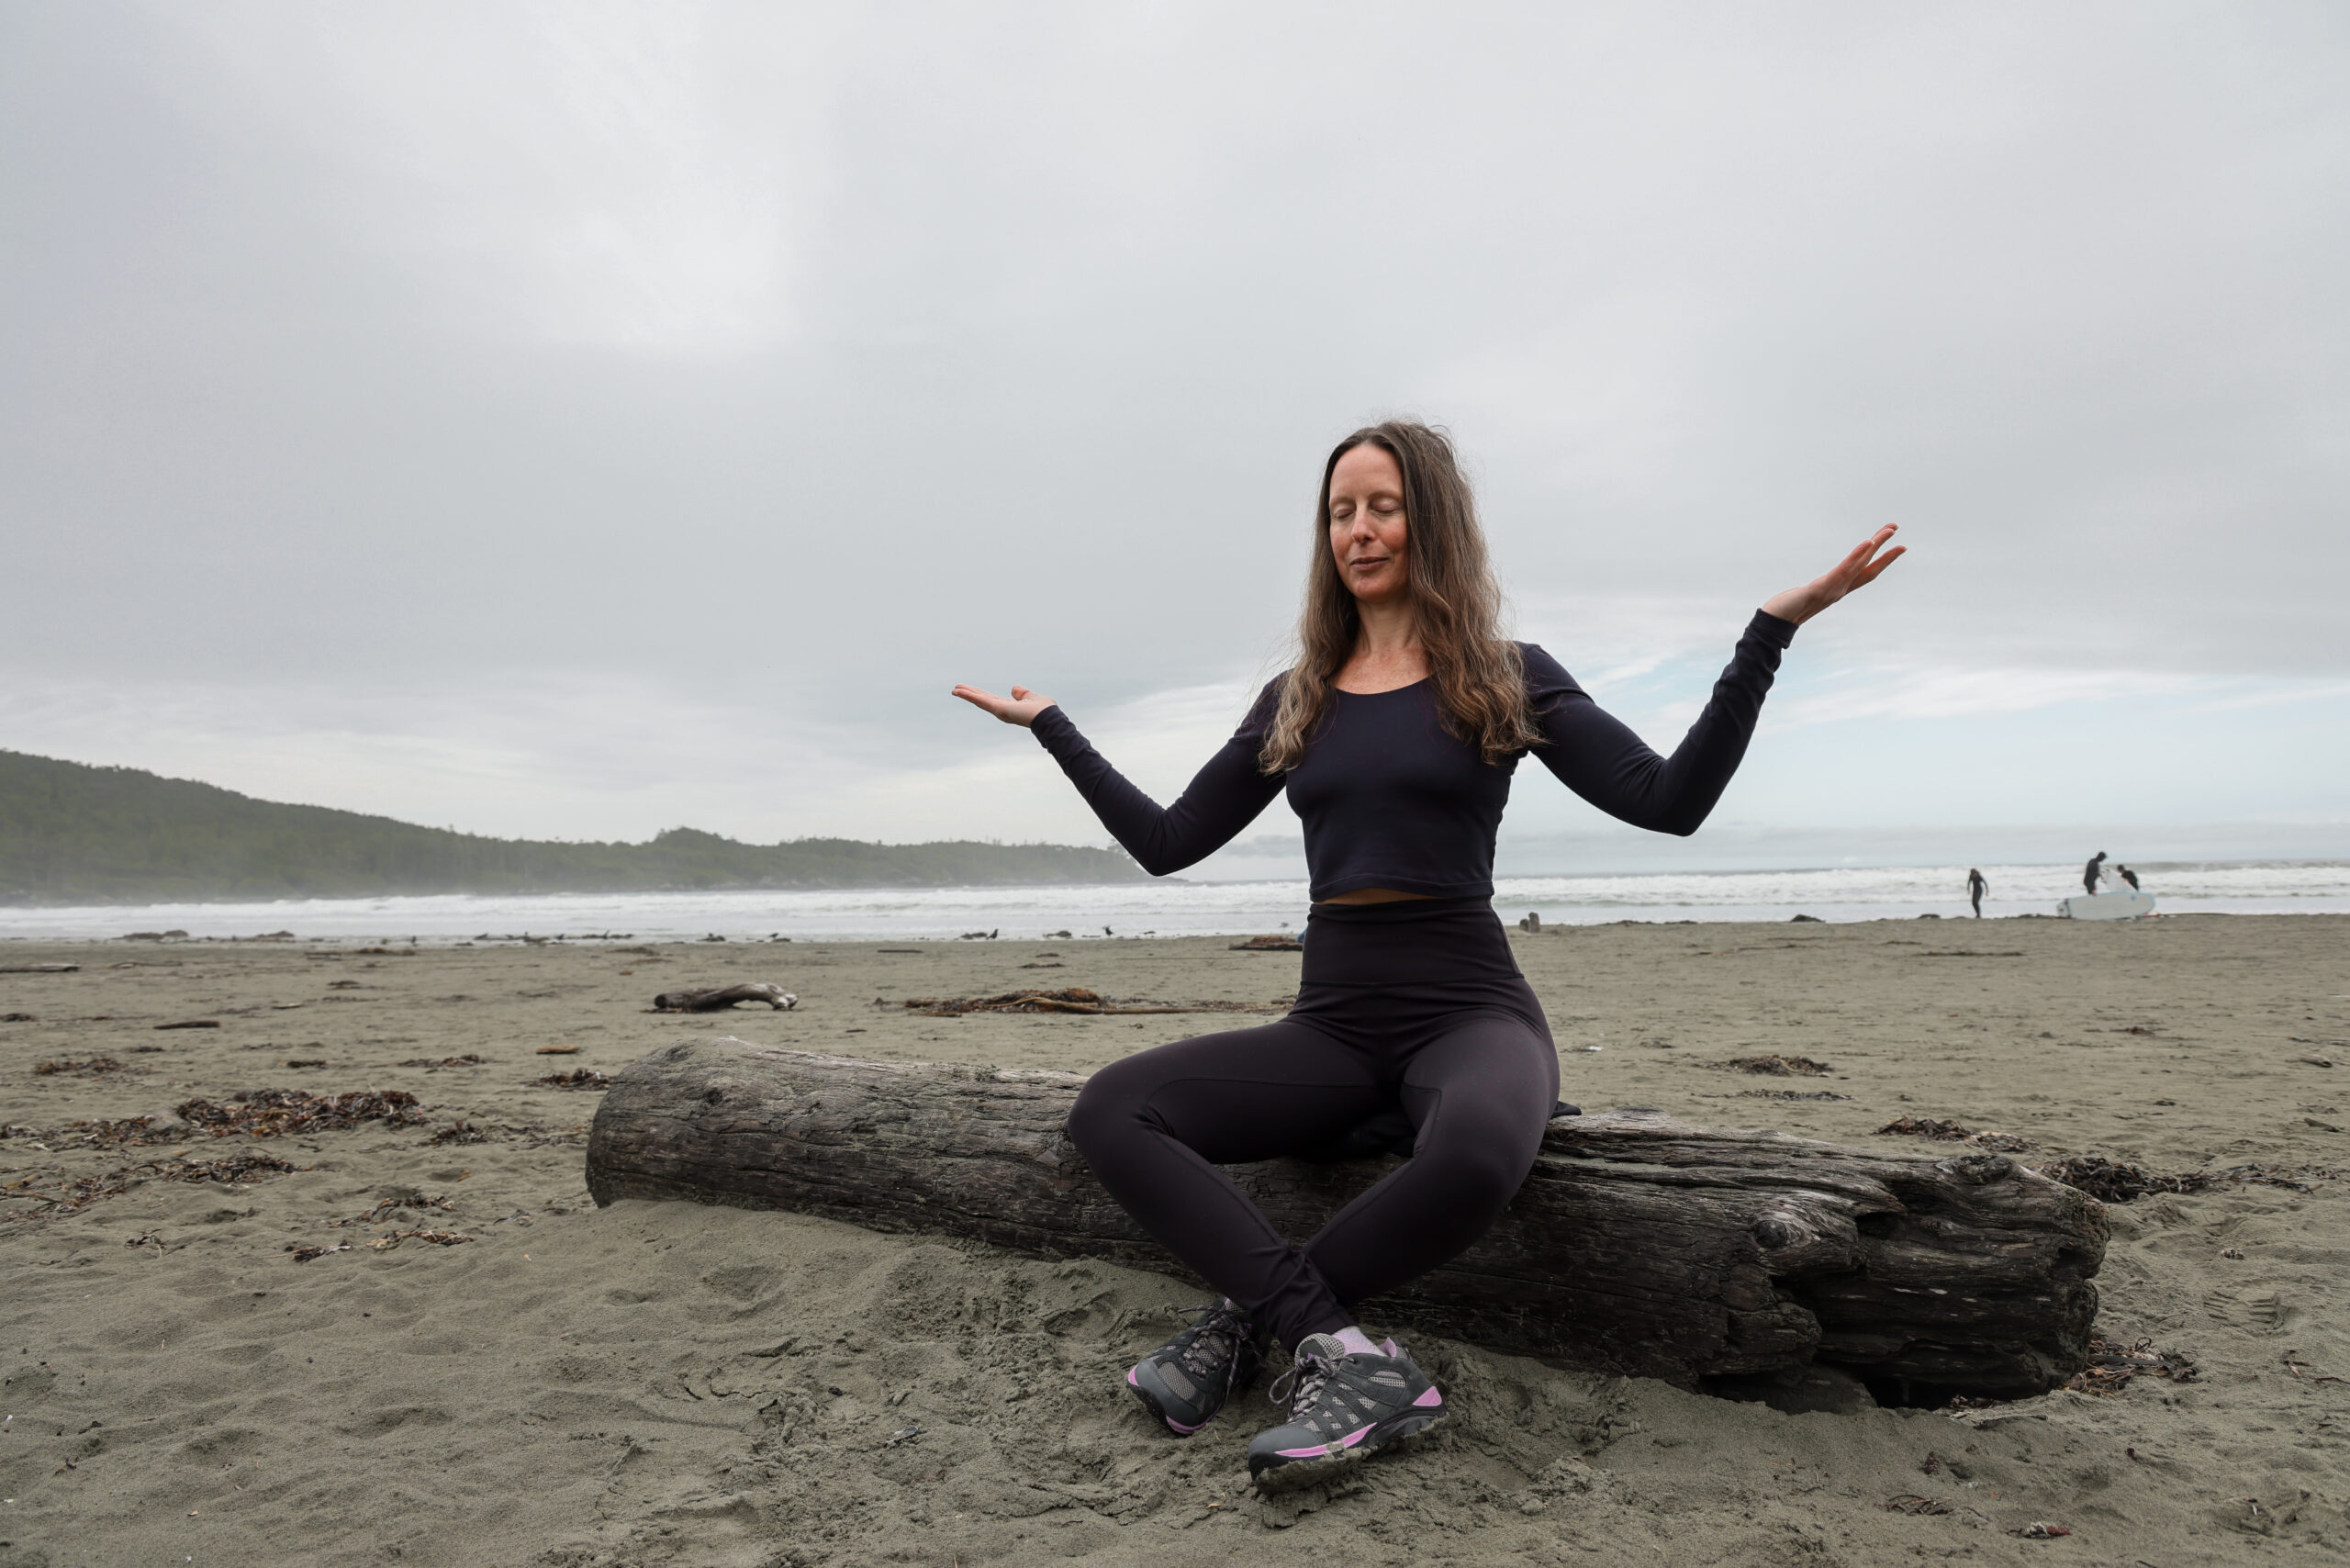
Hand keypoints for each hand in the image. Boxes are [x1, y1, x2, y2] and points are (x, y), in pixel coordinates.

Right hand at [952, 684, 1058, 727]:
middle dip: (969, 694)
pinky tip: (959, 691)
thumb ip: (1022, 694)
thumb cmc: (1044, 710)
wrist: (1048, 718)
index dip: (980, 695)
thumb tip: (1014, 689)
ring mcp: (999, 710)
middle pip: (982, 700)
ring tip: (954, 689)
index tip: (970, 690)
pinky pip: (981, 700)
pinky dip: (969, 695)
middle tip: (956, 689)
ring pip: (979, 700)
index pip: (990, 699)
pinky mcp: (998, 708)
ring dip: (966, 694)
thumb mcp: (1032, 697)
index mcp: (1009, 707)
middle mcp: (1002, 710)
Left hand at [1761, 525, 1904, 624]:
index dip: (1881, 561)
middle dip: (1884, 549)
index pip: (1864, 574)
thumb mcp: (1804, 597)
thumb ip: (1813, 592)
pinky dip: (1857, 556)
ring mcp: (1832, 590)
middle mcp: (1839, 590)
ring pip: (1858, 565)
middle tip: (1895, 528)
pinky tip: (1868, 543)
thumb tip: (1816, 588)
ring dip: (1874, 545)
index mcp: (1837, 590)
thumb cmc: (1786, 610)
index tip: (1897, 547)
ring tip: (1888, 530)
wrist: (1775, 623)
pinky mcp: (1821, 588)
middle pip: (1866, 566)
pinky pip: (1843, 569)